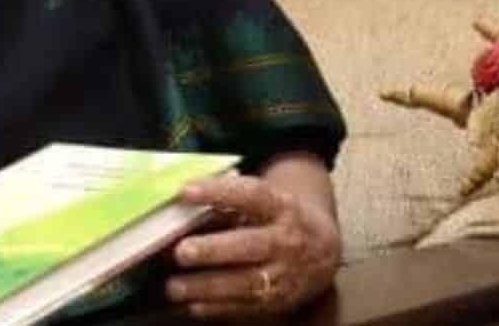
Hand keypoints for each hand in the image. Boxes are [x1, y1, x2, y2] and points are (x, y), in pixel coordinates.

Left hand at [165, 175, 340, 318]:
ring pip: (246, 283)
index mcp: (283, 207)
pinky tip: (193, 304)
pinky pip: (245, 307)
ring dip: (207, 286)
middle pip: (251, 245)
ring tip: (175, 286)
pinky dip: (217, 307)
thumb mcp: (269, 202)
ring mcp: (284, 275)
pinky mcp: (278, 301)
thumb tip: (184, 210)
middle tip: (182, 251)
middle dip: (215, 250)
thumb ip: (233, 205)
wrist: (323, 251)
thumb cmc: (283, 220)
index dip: (220, 191)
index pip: (253, 195)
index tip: (186, 191)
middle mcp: (286, 241)